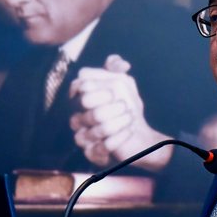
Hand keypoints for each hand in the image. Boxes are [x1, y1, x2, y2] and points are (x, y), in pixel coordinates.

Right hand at [69, 54, 172, 171]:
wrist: (138, 135)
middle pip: (86, 107)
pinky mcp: (92, 153)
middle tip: (124, 105)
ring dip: (118, 121)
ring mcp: (83, 136)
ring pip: (96, 128)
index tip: (113, 92)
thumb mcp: (125, 83)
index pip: (79, 87)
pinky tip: (129, 131)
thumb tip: (119, 63)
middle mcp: (78, 117)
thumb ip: (116, 68)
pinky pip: (102, 147)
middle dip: (109, 105)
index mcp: (81, 98)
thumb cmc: (127, 107)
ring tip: (130, 118)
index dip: (96, 89)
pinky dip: (119, 138)